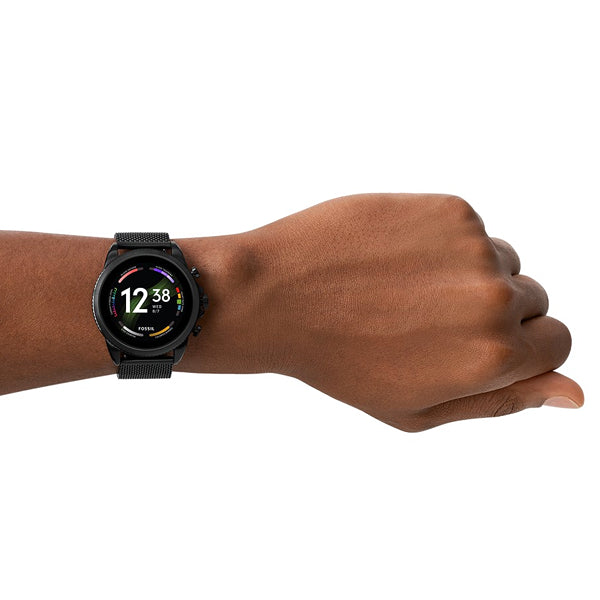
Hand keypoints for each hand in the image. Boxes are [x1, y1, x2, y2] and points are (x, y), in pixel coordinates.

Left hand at [243, 193, 582, 430]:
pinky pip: (470, 231)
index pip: (556, 343)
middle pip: (535, 300)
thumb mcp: (420, 409)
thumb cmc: (340, 362)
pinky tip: (395, 260)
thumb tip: (574, 394)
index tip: (477, 344)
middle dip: (496, 312)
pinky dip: (442, 244)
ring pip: (503, 261)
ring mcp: (473, 247)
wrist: (277, 296)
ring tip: (406, 290)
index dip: (519, 348)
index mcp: (494, 356)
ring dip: (469, 275)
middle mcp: (494, 298)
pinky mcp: (448, 208)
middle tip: (428, 320)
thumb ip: (503, 402)